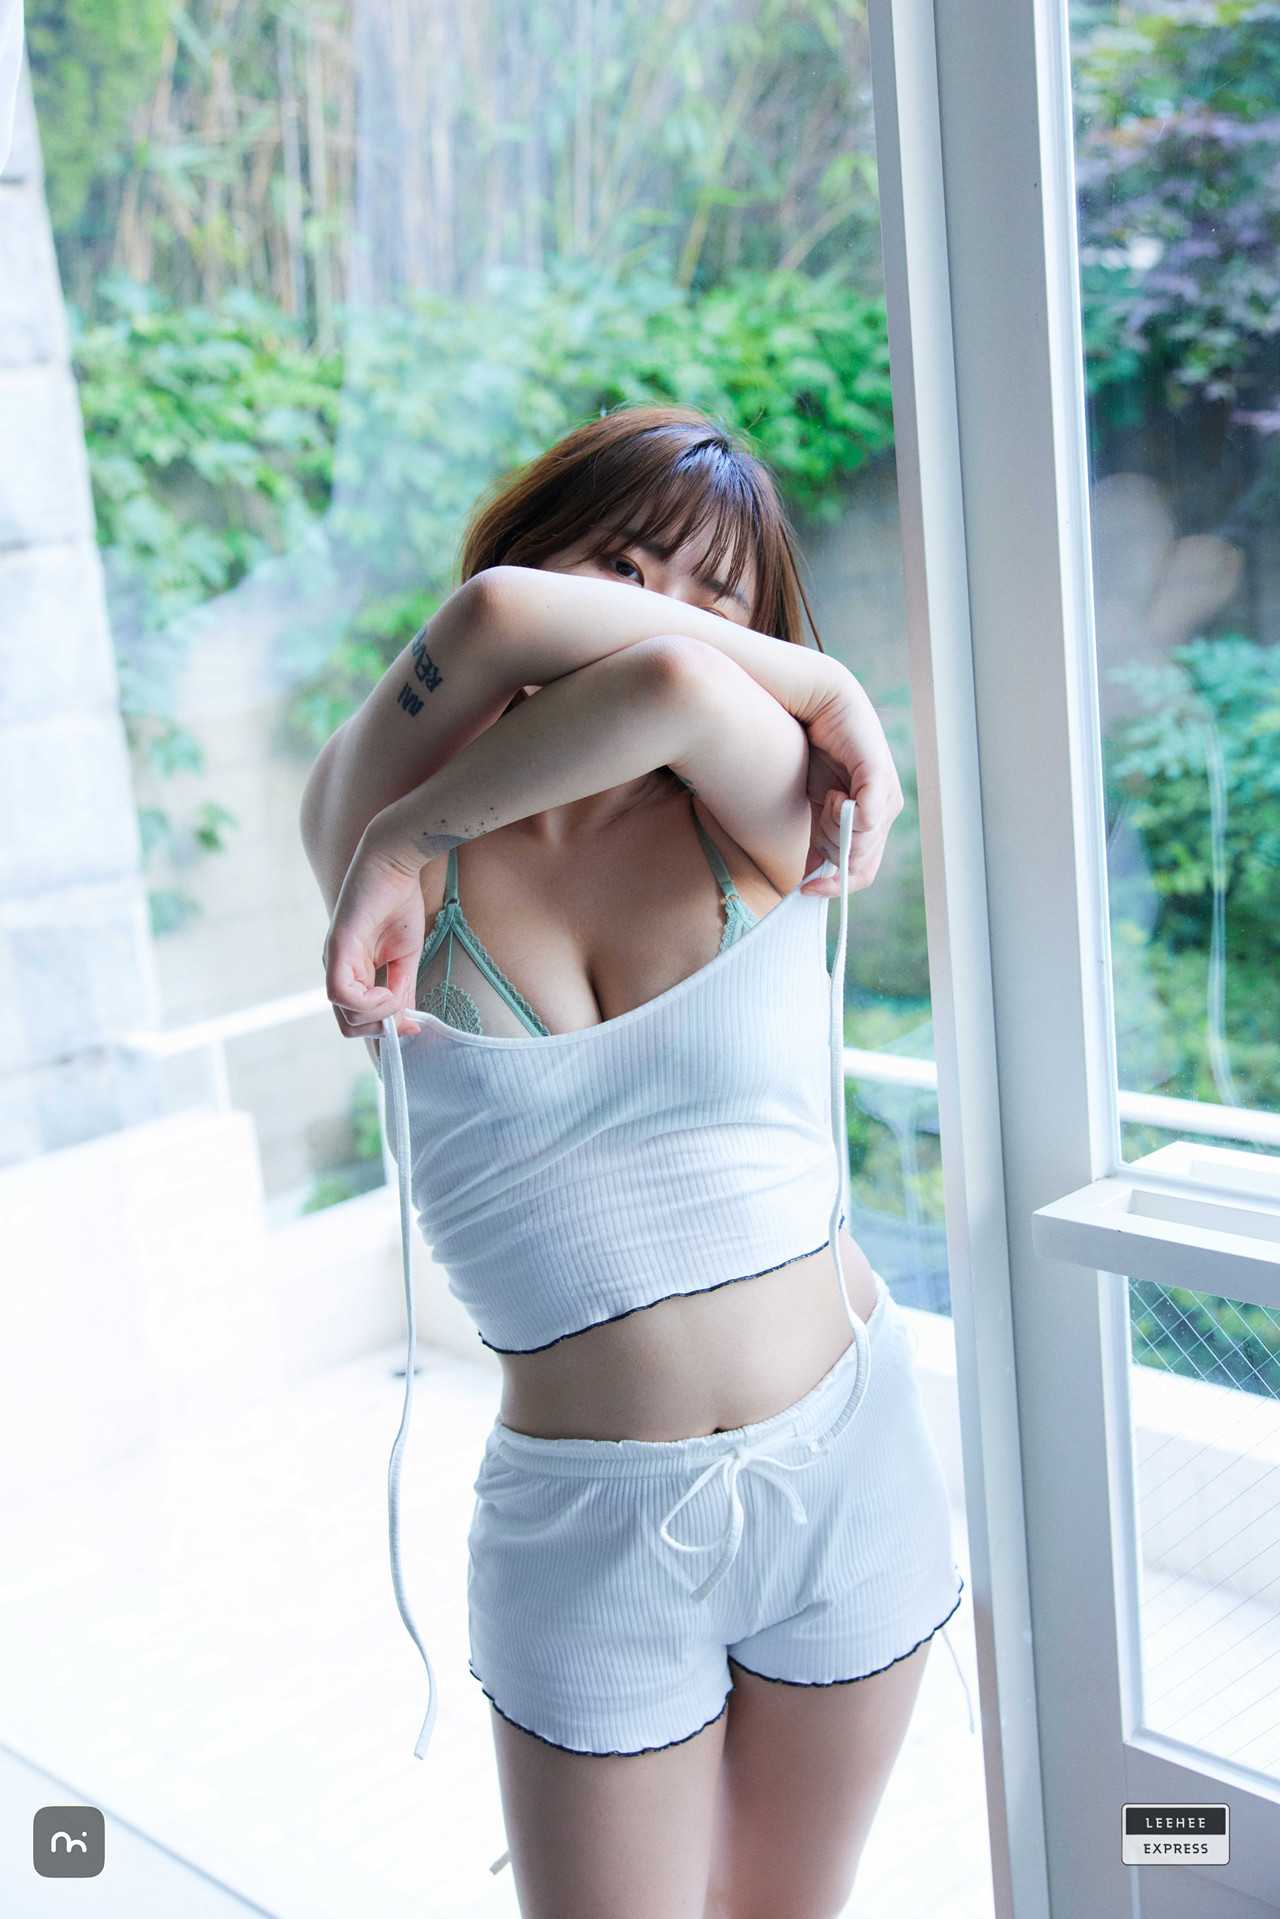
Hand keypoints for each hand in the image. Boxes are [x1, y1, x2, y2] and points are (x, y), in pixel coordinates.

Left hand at [322, 825, 426, 1040]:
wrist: (396, 863)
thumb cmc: (399, 902)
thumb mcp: (405, 957)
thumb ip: (402, 989)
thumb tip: (407, 1024)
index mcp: (352, 971)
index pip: (357, 1018)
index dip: (384, 1030)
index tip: (412, 1028)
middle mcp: (338, 968)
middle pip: (348, 1024)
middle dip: (380, 1028)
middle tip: (404, 1017)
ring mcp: (334, 959)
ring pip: (344, 1014)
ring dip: (377, 1016)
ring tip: (396, 998)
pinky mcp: (337, 948)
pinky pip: (340, 993)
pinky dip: (368, 1002)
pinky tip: (388, 991)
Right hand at [799, 666, 904, 896]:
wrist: (816, 705)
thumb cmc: (814, 752)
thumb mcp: (814, 807)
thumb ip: (818, 840)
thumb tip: (810, 880)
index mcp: (873, 820)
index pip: (863, 871)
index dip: (836, 887)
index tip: (805, 890)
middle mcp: (885, 810)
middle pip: (859, 862)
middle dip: (831, 849)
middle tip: (818, 816)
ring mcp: (886, 795)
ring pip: (860, 842)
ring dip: (832, 826)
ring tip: (826, 795)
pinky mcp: (878, 777)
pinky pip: (868, 818)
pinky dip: (845, 814)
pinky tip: (833, 794)